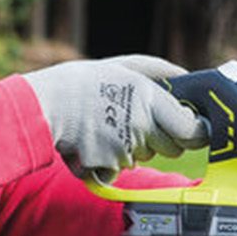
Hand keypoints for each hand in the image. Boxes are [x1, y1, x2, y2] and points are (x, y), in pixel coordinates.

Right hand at [21, 55, 207, 181]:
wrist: (42, 107)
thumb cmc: (80, 83)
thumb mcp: (121, 66)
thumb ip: (157, 71)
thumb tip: (186, 76)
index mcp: (147, 99)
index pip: (191, 129)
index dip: (194, 131)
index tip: (192, 128)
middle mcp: (140, 126)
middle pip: (172, 148)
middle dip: (162, 139)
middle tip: (140, 122)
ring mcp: (124, 150)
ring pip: (145, 158)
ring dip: (134, 148)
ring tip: (109, 126)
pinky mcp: (107, 167)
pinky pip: (121, 169)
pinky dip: (110, 160)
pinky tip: (95, 142)